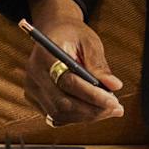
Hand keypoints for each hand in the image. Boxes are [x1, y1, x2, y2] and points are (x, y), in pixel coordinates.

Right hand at [23, 0, 124, 123]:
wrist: (53, 32)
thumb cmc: (72, 35)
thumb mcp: (89, 42)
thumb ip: (99, 65)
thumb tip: (114, 86)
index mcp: (44, 55)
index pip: (67, 82)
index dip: (92, 95)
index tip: (113, 102)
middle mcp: (34, 75)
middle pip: (62, 104)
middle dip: (92, 110)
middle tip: (116, 108)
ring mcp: (32, 89)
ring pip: (60, 114)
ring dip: (87, 115)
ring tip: (108, 108)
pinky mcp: (36, 99)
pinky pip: (57, 116)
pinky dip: (78, 116)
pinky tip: (93, 108)